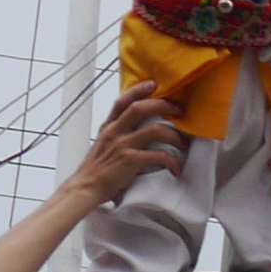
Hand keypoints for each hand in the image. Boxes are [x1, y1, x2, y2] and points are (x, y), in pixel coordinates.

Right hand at [67, 82, 182, 206]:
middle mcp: (114, 132)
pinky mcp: (129, 161)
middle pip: (140, 109)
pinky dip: (172, 161)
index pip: (121, 102)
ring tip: (183, 144)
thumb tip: (139, 126)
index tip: (154, 84)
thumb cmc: (99, 168)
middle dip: (163, 105)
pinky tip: (176, 168)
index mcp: (108, 127)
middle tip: (179, 110)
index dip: (137, 90)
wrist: (86, 187)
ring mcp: (122, 145)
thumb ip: (119, 132)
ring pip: (155, 130)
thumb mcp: (105, 143)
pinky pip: (158, 155)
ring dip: (174, 135)